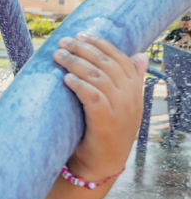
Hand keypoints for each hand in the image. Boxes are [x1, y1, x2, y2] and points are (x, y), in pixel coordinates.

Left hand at [53, 32, 147, 180]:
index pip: (120, 58)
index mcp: (135, 89)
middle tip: (63, 42)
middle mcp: (130, 97)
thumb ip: (127, 80)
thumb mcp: (120, 104)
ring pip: (98, 77)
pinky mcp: (106, 122)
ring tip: (58, 56)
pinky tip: (66, 78)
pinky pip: (94, 98)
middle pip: (107, 64)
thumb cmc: (104, 131)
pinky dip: (80, 85)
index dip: (100, 44)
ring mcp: (120, 110)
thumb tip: (139, 54)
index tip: (81, 34)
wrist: (101, 164)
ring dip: (76, 63)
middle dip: (83, 49)